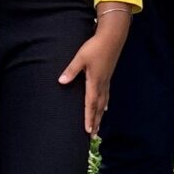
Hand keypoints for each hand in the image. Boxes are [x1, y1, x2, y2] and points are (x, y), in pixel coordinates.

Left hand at [59, 16, 130, 134]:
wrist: (112, 37)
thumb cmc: (95, 47)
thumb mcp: (80, 58)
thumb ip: (71, 70)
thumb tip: (61, 82)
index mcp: (94, 82)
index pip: (90, 104)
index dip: (89, 118)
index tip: (88, 131)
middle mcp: (102, 85)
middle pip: (98, 108)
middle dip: (96, 122)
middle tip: (93, 136)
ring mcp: (106, 81)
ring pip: (103, 103)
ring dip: (100, 116)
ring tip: (99, 127)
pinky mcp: (108, 77)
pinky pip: (106, 96)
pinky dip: (104, 105)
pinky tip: (105, 108)